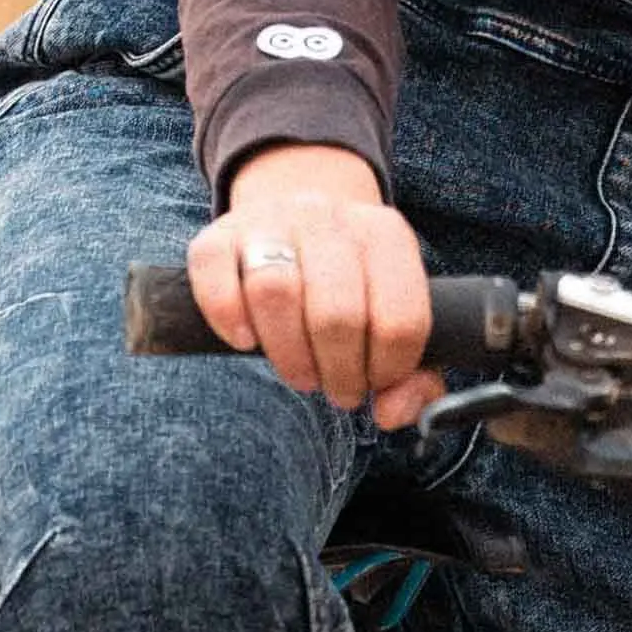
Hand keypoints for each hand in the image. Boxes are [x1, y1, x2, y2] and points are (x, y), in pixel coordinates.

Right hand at [189, 145, 440, 426]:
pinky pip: (216, 275)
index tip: (375, 382)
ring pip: (275, 292)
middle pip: (337, 313)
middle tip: (337, 388)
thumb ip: (415, 377)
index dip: (388, 370)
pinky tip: (246, 341)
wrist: (296, 221)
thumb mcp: (394, 317)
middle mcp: (330, 217)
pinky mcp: (220, 232)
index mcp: (386, 236)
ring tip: (302, 374)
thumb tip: (391, 414)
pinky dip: (228, 318)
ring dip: (290, 355)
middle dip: (339, 372)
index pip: (400, 319)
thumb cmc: (352, 287)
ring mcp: (272, 219)